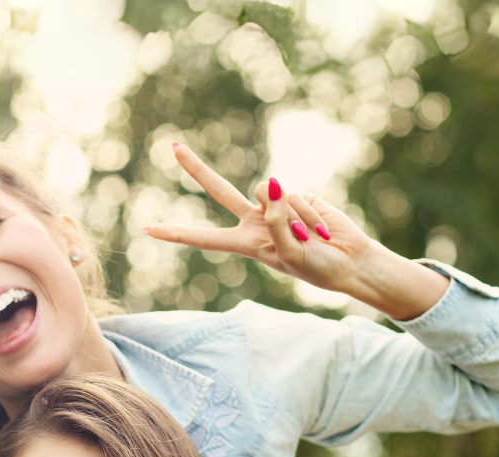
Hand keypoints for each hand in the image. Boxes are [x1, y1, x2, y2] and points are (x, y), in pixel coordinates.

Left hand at [144, 143, 448, 319]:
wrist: (350, 261)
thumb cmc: (319, 268)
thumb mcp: (292, 255)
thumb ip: (277, 222)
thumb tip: (270, 185)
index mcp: (245, 244)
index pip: (204, 238)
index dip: (177, 234)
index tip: (148, 231)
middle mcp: (255, 221)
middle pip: (218, 190)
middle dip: (196, 168)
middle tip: (172, 146)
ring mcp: (275, 205)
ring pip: (264, 190)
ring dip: (288, 215)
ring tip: (308, 237)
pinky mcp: (297, 193)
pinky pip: (292, 192)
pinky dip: (305, 212)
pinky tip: (319, 228)